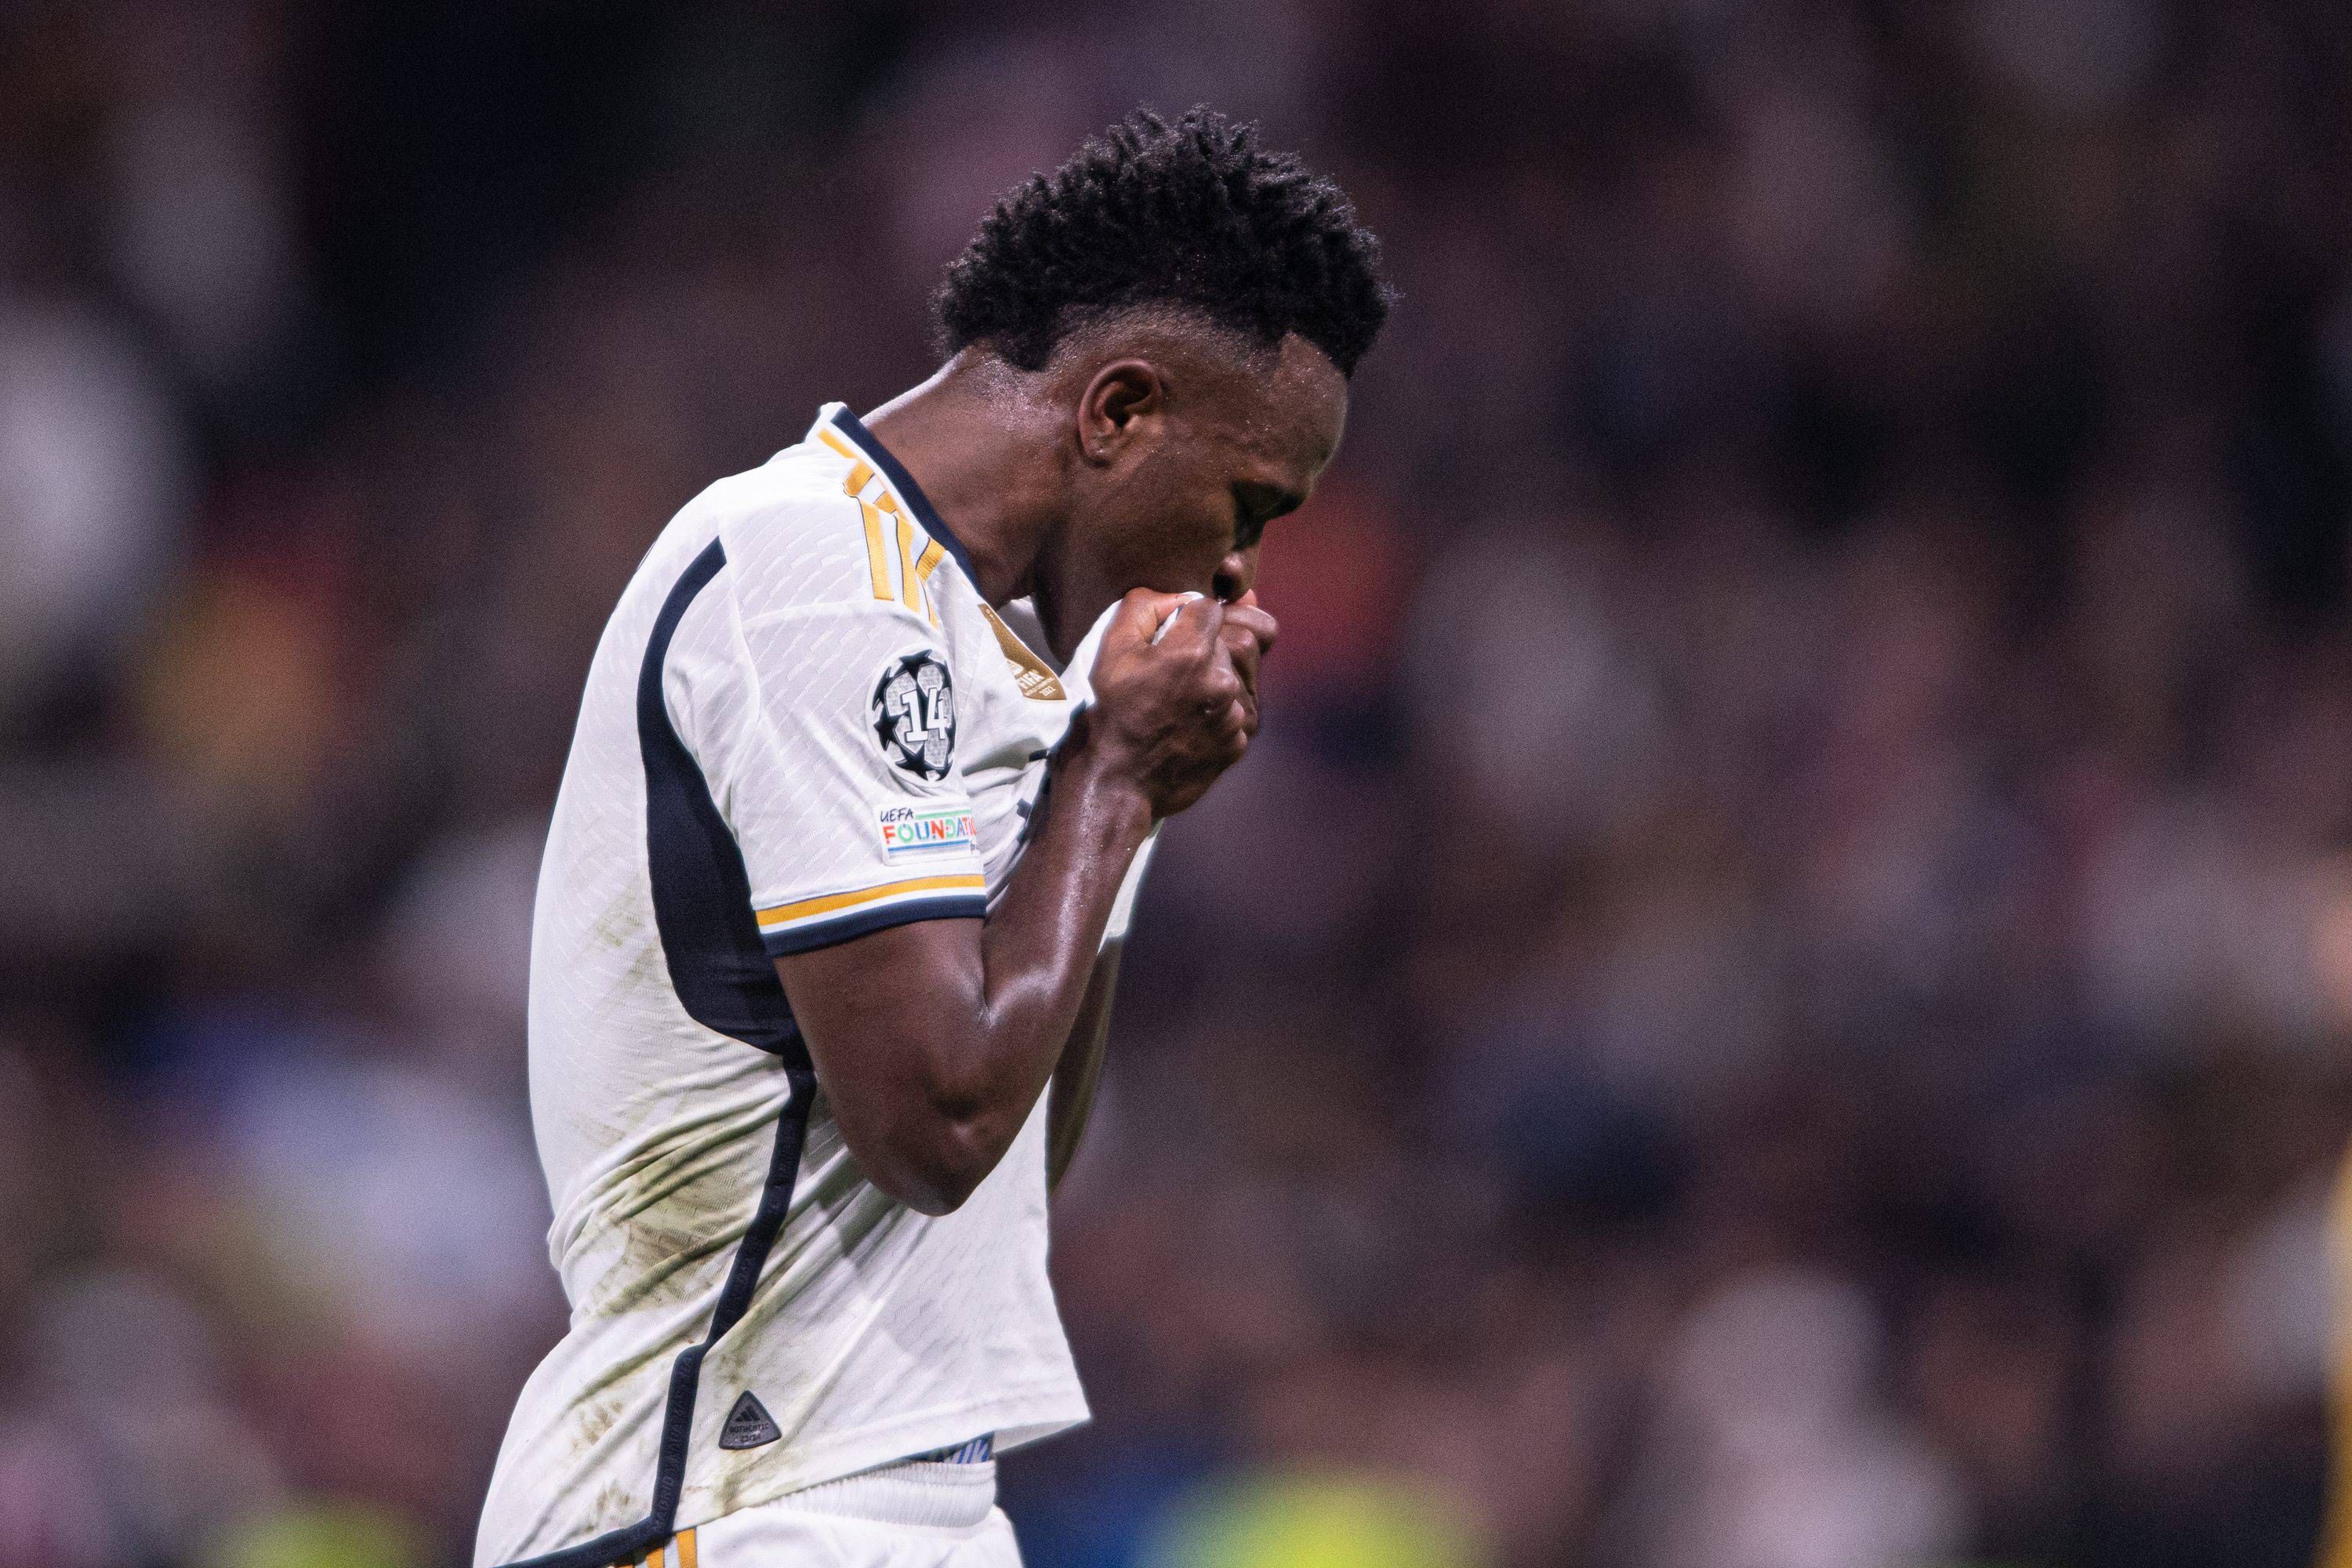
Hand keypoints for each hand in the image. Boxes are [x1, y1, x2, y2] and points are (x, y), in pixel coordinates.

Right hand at [1066, 588, 1277, 818]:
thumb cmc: (1104, 712)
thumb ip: (1146, 605)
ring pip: (1244, 675)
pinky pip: (1242, 711)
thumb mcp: (1109, 648)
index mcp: (1192, 652)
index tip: (1175, 632)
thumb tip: (1179, 596)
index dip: (1192, 614)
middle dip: (1213, 644)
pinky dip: (1222, 710)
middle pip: (1239, 638)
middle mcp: (1222, 682)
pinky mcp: (1238, 744)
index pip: (1213, 607)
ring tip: (1186, 694)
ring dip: (1221, 676)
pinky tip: (1191, 721)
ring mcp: (1234, 716)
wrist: (1112, 784)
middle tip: (1179, 666)